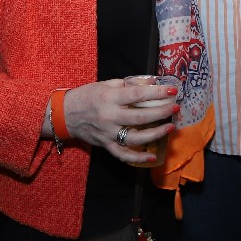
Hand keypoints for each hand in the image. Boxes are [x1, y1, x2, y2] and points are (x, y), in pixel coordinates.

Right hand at [61, 78, 178, 165]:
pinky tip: (152, 156)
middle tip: (175, 108)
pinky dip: (138, 158)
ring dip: (155, 134)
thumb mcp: (106, 84)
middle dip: (161, 112)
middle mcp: (109, 116)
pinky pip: (123, 154)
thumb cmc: (87, 96)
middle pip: (140, 117)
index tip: (172, 91)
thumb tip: (152, 82)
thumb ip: (128, 85)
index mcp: (110, 98)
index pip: (138, 95)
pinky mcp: (105, 145)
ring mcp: (108, 133)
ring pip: (135, 137)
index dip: (157, 93)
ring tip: (169, 128)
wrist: (65, 114)